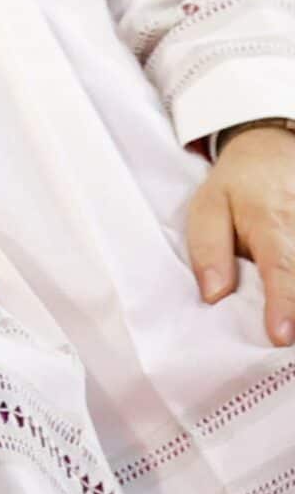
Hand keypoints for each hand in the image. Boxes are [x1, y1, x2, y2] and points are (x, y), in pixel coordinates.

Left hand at [186, 123, 294, 345]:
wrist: (273, 149)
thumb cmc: (238, 186)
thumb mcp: (208, 207)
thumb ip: (209, 250)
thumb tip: (213, 295)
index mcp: (273, 224)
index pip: (281, 269)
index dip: (284, 304)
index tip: (282, 336)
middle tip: (288, 344)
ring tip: (291, 332)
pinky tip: (293, 310)